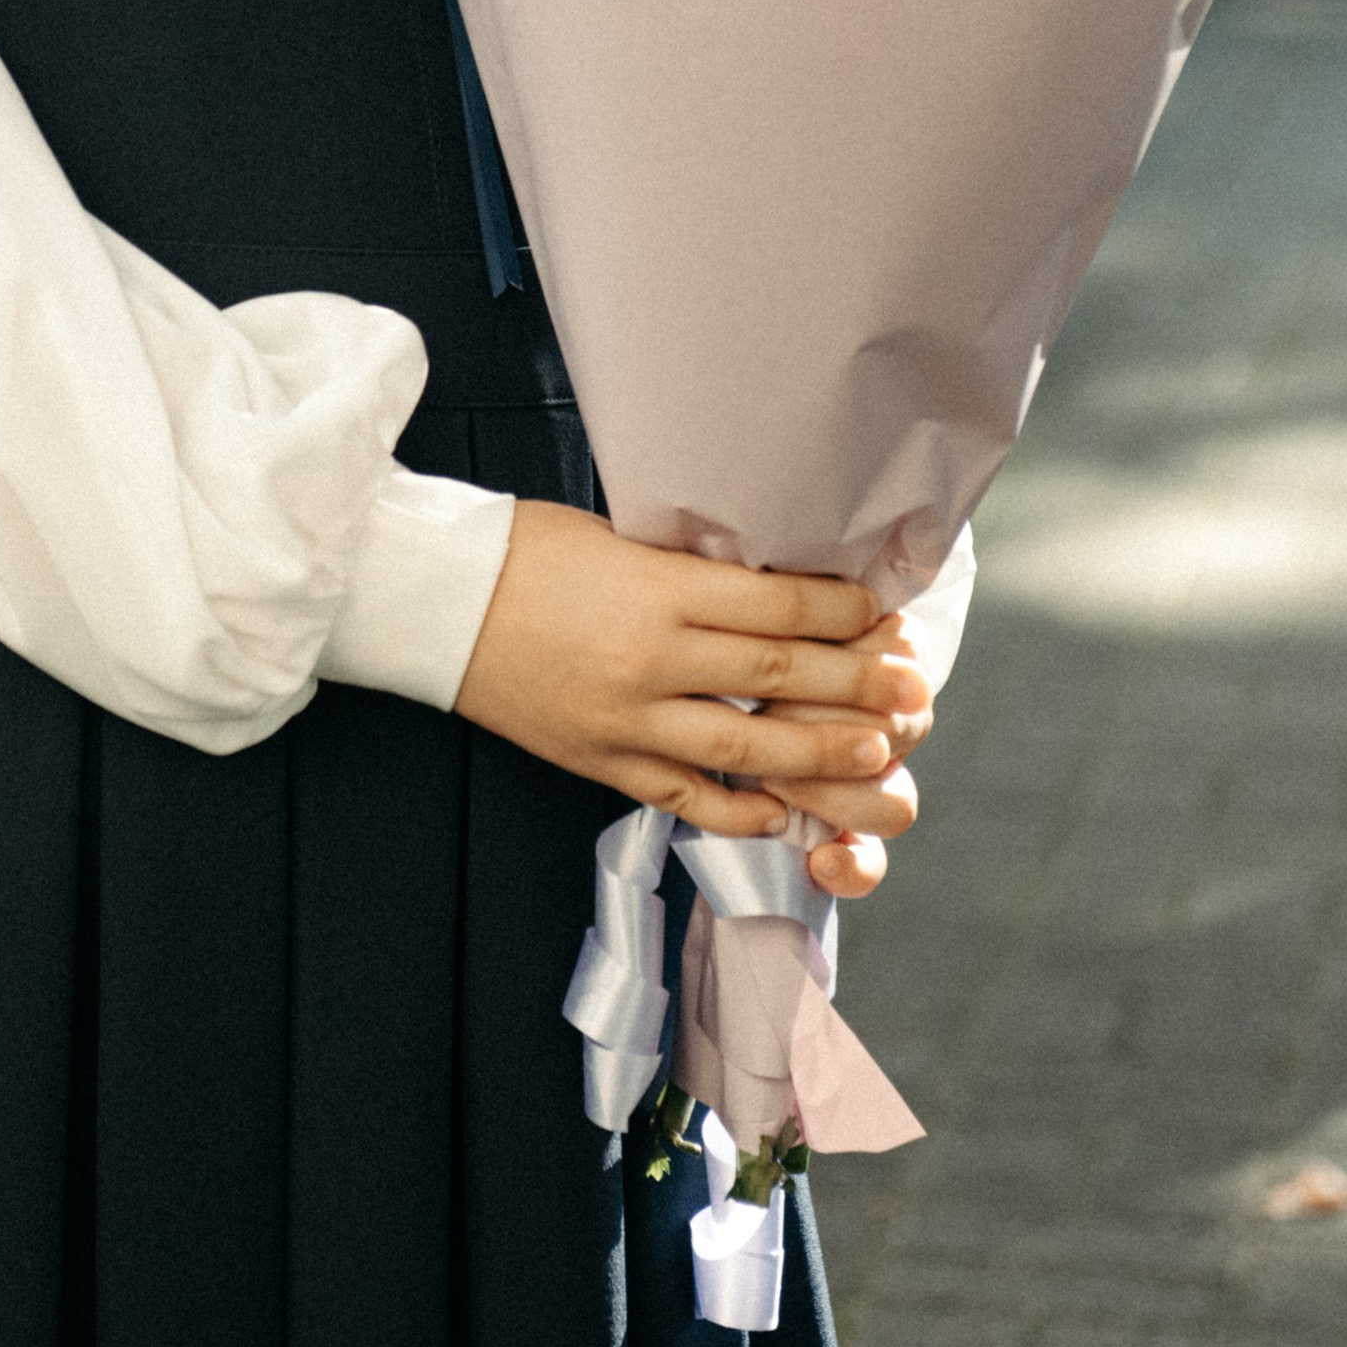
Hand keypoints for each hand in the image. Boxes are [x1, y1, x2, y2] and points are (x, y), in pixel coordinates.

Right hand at [453, 499, 931, 896]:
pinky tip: (781, 811)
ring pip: (743, 749)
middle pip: (776, 677)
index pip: (776, 606)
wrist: (432, 601)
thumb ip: (687, 567)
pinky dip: (736, 809)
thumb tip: (768, 581)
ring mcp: (625, 719)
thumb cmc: (523, 548)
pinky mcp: (598, 760)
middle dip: (856, 685)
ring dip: (817, 754)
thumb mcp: (616, 535)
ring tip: (875, 754)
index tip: (883, 612)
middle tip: (914, 690)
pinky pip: (682, 796)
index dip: (842, 613)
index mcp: (655, 591)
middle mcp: (649, 660)